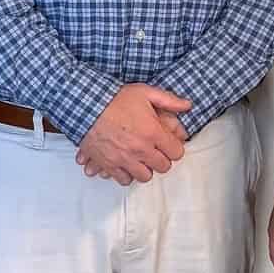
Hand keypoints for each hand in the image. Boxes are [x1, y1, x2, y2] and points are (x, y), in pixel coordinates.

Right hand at [76, 85, 190, 183]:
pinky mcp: (110, 165)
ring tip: (141, 158)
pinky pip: (125, 180)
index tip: (169, 143)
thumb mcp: (145, 92)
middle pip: (163, 167)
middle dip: (162, 159)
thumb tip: (187, 105)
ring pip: (145, 176)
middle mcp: (141, 149)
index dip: (174, 147)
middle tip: (155, 150)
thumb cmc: (115, 98)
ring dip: (146, 168)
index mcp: (153, 132)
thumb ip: (169, 100)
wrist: (86, 106)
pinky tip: (126, 164)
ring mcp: (125, 159)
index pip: (176, 152)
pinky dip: (127, 174)